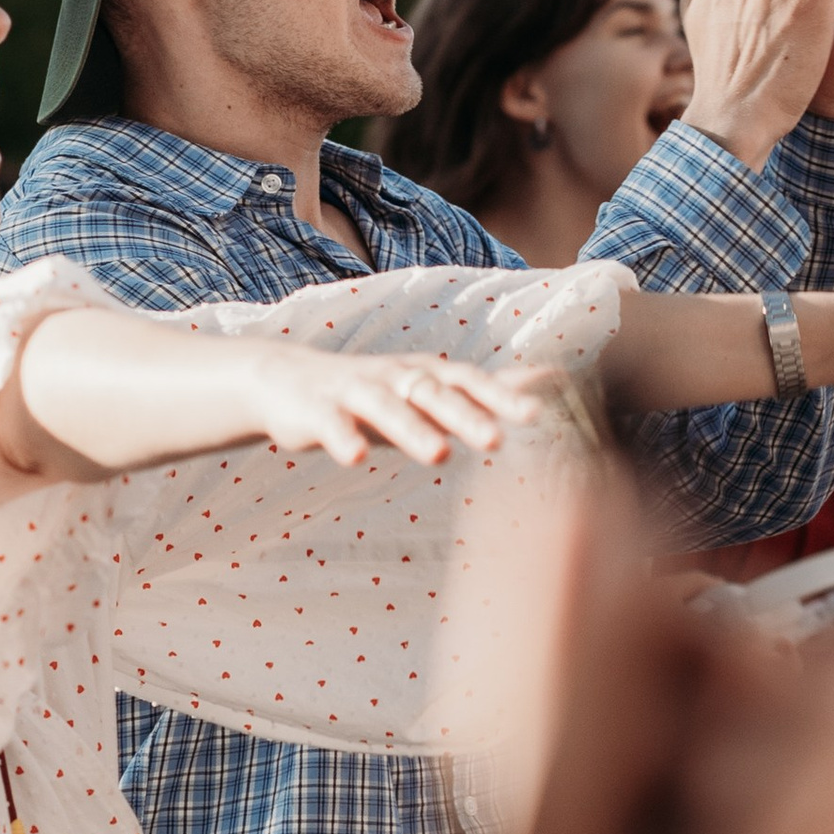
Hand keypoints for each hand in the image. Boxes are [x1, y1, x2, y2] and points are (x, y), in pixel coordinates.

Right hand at [228, 343, 545, 472]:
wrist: (285, 380)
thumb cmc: (372, 393)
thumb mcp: (427, 391)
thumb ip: (483, 392)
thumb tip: (548, 381)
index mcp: (423, 375)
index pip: (468, 382)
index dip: (501, 397)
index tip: (536, 415)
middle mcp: (393, 378)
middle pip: (433, 393)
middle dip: (466, 416)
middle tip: (497, 441)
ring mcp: (354, 392)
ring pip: (387, 408)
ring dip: (413, 430)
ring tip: (438, 456)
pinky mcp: (317, 410)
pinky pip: (332, 426)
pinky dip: (344, 440)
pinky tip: (356, 458)